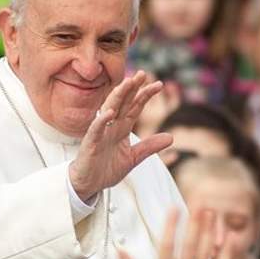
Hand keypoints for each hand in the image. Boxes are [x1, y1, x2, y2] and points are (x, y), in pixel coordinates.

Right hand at [69, 71, 172, 200]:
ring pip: (109, 110)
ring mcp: (100, 133)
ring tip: (127, 83)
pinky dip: (101, 121)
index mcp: (121, 128)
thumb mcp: (133, 158)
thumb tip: (171, 137)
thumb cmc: (106, 169)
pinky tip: (109, 112)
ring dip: (118, 96)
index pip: (135, 107)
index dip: (145, 96)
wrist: (88, 184)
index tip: (158, 84)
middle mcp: (111, 127)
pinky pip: (95, 129)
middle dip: (132, 88)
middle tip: (142, 73)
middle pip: (122, 103)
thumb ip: (150, 147)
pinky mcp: (90, 143)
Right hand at [120, 207, 234, 258]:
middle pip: (190, 242)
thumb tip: (121, 252)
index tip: (175, 208)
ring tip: (214, 215)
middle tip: (201, 204)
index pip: (167, 242)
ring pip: (206, 252)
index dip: (172, 223)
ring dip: (210, 231)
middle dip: (196, 221)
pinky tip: (231, 241)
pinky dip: (228, 255)